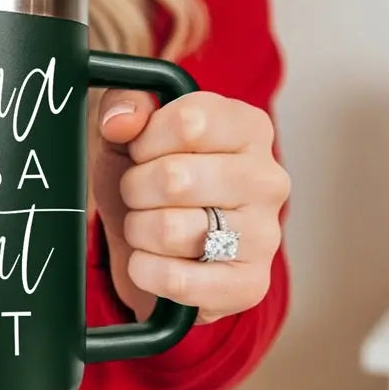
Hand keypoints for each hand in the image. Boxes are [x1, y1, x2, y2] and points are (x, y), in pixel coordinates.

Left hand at [92, 89, 289, 324]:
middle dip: (135, 190)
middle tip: (140, 196)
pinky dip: (146, 272)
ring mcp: (266, 235)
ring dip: (138, 231)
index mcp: (248, 128)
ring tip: (148, 228)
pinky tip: (154, 262)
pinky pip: (176, 280)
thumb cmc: (150, 184)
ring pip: (169, 229)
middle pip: (174, 178)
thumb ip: (124, 104)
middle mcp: (268, 179)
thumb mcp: (130, 135)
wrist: (156, 249)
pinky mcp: (250, 284)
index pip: (188, 122)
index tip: (142, 153)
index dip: (145, 141)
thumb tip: (120, 121)